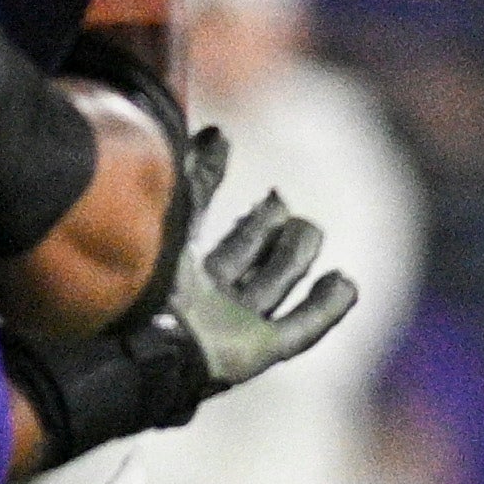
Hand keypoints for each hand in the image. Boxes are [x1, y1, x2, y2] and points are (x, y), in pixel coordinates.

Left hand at [2, 128, 361, 463]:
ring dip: (295, 255)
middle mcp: (202, 294)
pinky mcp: (257, 352)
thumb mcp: (170, 221)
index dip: (210, 175)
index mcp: (170, 264)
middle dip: (264, 223)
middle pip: (244, 251)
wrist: (139, 349)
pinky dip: (325, 307)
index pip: (198, 213)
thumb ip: (193, 182)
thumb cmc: (143, 287)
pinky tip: (344, 282)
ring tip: (306, 230)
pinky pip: (301, 328)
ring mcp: (231, 325)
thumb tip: (216, 131)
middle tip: (277, 200)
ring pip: (275, 282)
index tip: (222, 140)